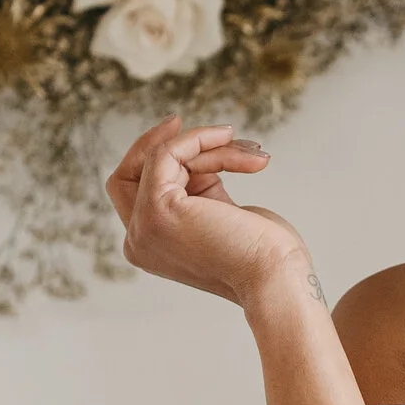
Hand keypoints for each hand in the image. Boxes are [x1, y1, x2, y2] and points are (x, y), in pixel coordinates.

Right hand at [106, 119, 314, 311]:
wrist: (277, 277)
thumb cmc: (263, 252)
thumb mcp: (221, 213)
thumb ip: (200, 191)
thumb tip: (198, 154)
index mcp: (150, 246)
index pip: (135, 191)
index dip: (152, 158)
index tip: (182, 128)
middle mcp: (137, 242)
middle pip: (128, 173)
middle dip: (163, 143)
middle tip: (209, 129)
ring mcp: (143, 228)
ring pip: (158, 159)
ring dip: (208, 147)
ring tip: (251, 154)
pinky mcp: (158, 211)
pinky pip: (166, 155)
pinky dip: (198, 141)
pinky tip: (230, 140)